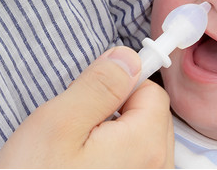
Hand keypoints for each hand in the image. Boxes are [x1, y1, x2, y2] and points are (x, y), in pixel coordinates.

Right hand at [0, 47, 173, 167]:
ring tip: (75, 154)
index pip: (151, 91)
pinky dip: (114, 160)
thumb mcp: (57, 124)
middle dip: (118, 112)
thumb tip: (127, 57)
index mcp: (146, 144)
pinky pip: (134, 165)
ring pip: (142, 143)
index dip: (120, 85)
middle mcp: (158, 169)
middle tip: (77, 128)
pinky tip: (82, 169)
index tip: (93, 92)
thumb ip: (99, 85)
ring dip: (115, 138)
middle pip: (151, 118)